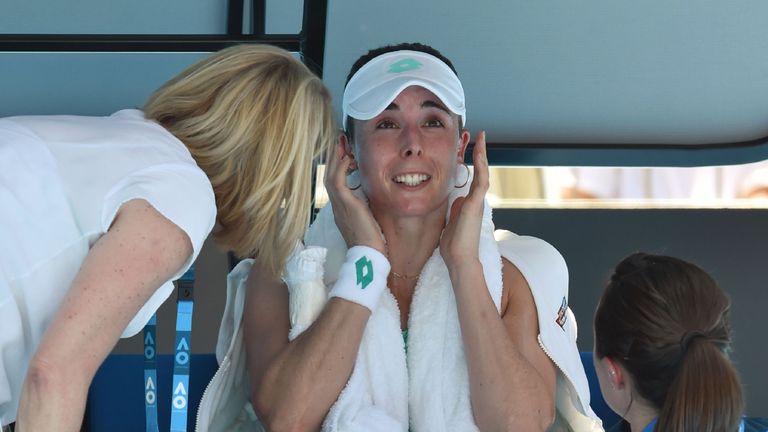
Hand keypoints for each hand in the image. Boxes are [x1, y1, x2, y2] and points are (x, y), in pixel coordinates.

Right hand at [324, 136, 385, 253]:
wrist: (369, 256)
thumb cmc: (373, 242)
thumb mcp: (370, 220)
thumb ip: (369, 207)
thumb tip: (375, 197)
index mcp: (342, 210)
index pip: (336, 183)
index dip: (339, 167)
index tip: (346, 153)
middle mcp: (337, 206)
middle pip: (329, 176)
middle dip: (334, 157)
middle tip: (339, 140)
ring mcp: (339, 205)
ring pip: (330, 176)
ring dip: (335, 158)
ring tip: (341, 143)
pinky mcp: (345, 204)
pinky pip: (337, 181)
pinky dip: (340, 168)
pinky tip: (348, 158)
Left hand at [440, 131, 488, 268]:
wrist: (459, 258)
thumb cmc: (453, 244)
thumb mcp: (450, 221)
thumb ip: (453, 209)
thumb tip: (454, 200)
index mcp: (468, 203)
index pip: (471, 177)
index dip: (471, 162)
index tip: (468, 148)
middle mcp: (475, 200)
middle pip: (479, 171)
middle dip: (478, 153)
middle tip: (478, 136)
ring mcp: (477, 201)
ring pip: (483, 173)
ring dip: (482, 155)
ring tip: (481, 138)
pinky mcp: (476, 204)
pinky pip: (481, 181)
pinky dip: (481, 167)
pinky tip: (480, 154)